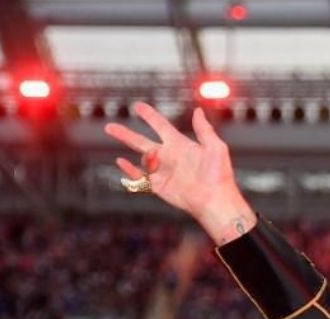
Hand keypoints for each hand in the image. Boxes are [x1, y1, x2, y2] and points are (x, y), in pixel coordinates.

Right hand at [105, 102, 254, 242]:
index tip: (138, 106)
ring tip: (113, 133)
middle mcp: (169, 157)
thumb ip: (204, 129)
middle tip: (110, 126)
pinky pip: (140, 177)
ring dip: (126, 144)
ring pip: (139, 157)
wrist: (214, 200)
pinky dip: (129, 170)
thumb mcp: (215, 147)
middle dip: (126, 134)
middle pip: (142, 142)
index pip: (161, 126)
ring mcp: (163, 171)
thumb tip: (199, 111)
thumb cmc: (219, 175)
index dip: (150, 116)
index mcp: (181, 145)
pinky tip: (120, 161)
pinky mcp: (159, 186)